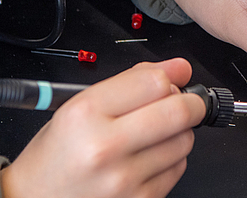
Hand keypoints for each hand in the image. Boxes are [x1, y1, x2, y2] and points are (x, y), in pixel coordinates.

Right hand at [1, 59, 204, 197]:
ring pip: (184, 141)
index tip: (174, 81)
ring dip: (179, 133)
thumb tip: (177, 69)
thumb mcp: (78, 107)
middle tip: (186, 103)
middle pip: (178, 111)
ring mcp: (123, 179)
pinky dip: (171, 159)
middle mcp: (104, 147)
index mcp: (85, 114)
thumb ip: (129, 83)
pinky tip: (147, 159)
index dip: (170, 78)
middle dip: (191, 103)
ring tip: (153, 136)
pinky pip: (178, 168)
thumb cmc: (55, 156)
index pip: (153, 82)